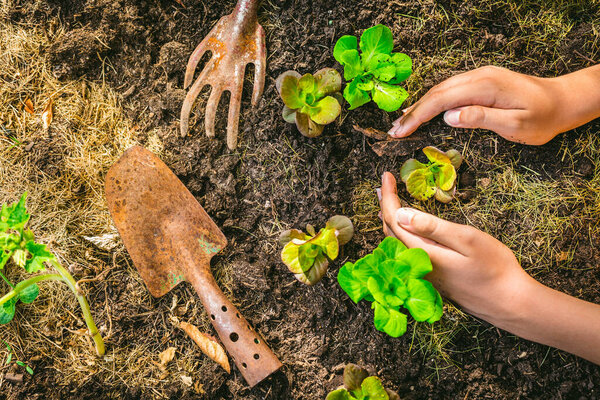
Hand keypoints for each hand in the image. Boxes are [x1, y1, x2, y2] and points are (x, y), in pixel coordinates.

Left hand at [378, 171, 599, 363]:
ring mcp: (422, 276)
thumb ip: (432, 227)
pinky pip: (406, 254)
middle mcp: (415, 267)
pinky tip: (406, 229)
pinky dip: (402, 236)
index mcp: (422, 253)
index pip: (394, 220)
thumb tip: (400, 214)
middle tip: (384, 186)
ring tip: (389, 203)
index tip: (387, 176)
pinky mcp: (430, 280)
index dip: (388, 197)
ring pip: (397, 245)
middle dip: (385, 207)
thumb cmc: (494, 268)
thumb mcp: (466, 239)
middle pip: (390, 233)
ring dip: (391, 222)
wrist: (509, 304)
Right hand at [388, 65, 599, 144]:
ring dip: (420, 106)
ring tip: (402, 124)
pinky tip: (424, 111)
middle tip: (393, 132)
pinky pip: (450, 90)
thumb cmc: (542, 118)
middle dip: (412, 112)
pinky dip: (433, 101)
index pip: (441, 100)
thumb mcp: (515, 124)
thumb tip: (449, 117)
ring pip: (441, 89)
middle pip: (436, 92)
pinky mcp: (481, 81)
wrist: (562, 101)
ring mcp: (479, 77)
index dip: (417, 116)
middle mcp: (478, 76)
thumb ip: (482, 118)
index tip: (400, 132)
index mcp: (484, 86)